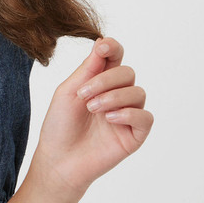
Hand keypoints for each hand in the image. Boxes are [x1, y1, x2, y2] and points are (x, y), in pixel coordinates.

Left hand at [34, 36, 153, 195]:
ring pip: (138, 93)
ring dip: (114, 97)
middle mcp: (117, 96)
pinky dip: (129, 114)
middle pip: (127, 73)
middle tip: (84, 96)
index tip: (103, 49)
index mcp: (100, 83)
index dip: (113, 49)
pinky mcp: (135, 135)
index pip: (115, 58)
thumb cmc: (59, 127)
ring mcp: (128, 115)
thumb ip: (88, 69)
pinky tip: (110, 119)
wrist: (58, 160)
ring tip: (93, 109)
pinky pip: (145, 117)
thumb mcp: (68, 92)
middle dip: (106, 80)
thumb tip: (103, 42)